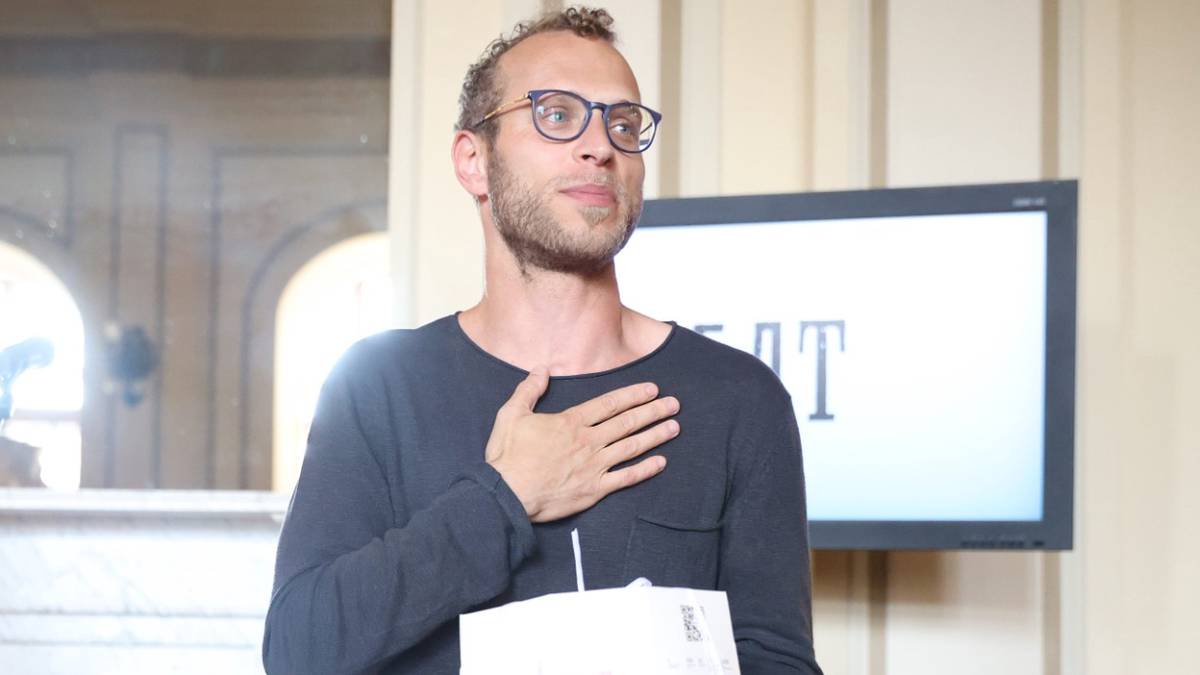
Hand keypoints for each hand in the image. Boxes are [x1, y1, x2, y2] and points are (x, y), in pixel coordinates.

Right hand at [485, 371, 679, 522]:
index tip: (653, 390)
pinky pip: (625, 478)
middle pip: (627, 422)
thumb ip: (528, 390)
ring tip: (674, 427)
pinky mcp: (594, 489)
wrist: (507, 495)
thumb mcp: (511, 414)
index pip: (610, 404)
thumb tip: (541, 369)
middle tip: (674, 405)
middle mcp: (588, 441)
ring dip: (655, 436)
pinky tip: (661, 462)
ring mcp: (594, 466)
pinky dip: (645, 470)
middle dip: (653, 411)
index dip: (634, 395)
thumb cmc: (508, 457)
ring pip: (632, 447)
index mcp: (571, 422)